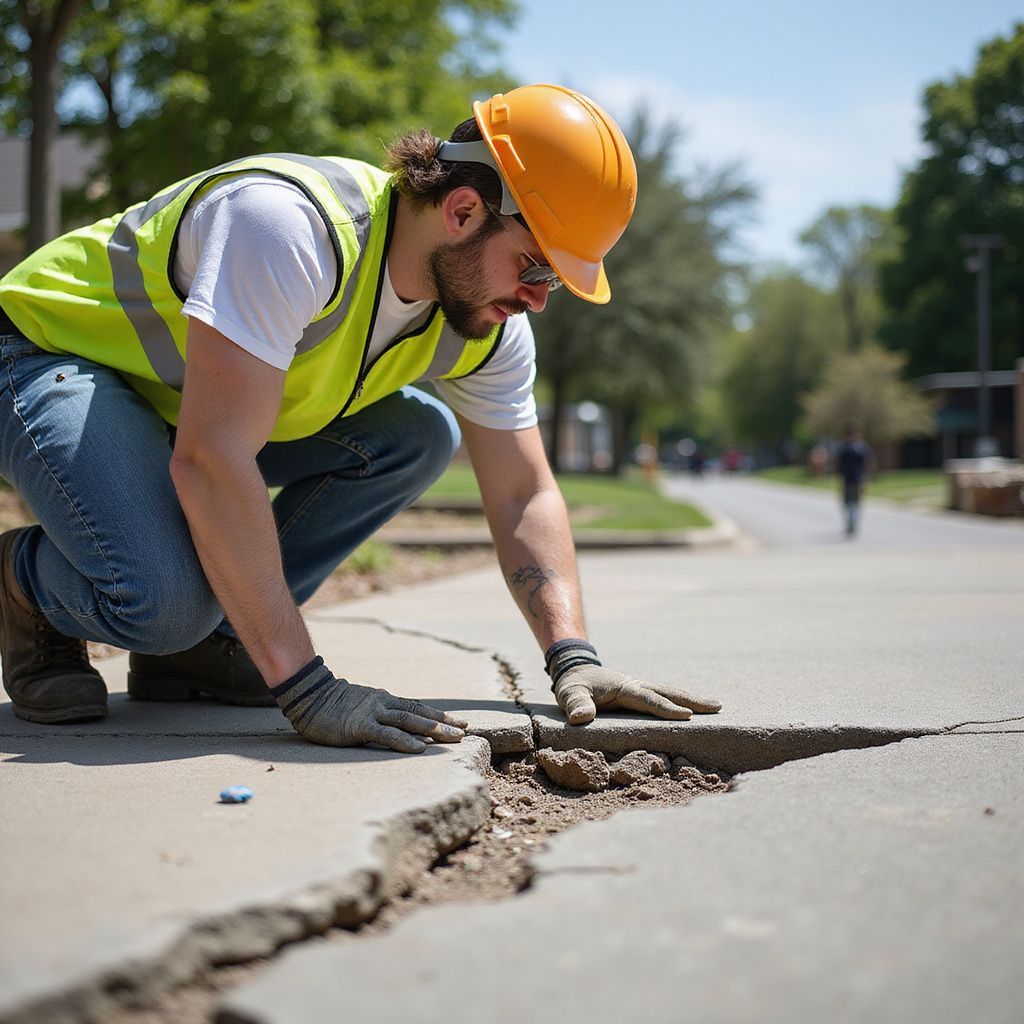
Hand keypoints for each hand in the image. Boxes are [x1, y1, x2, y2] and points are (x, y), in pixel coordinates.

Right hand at [273, 657, 468, 752]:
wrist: (308, 696)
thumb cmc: (332, 704)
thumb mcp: (361, 705)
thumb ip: (378, 713)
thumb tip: (395, 724)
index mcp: (384, 700)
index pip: (418, 708)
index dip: (440, 715)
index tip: (460, 722)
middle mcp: (384, 703)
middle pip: (420, 714)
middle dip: (444, 722)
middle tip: (466, 730)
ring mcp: (373, 713)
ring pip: (409, 721)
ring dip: (433, 730)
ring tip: (453, 738)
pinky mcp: (360, 727)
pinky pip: (387, 734)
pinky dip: (405, 741)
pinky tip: (420, 749)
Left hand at [553, 664, 721, 725]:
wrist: (575, 670)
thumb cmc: (572, 685)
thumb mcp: (569, 693)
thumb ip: (575, 705)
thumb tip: (582, 718)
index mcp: (624, 687)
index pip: (648, 699)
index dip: (666, 709)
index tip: (687, 716)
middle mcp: (637, 685)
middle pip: (669, 692)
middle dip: (692, 700)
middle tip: (718, 706)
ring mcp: (640, 687)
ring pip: (670, 692)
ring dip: (692, 699)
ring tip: (716, 706)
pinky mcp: (640, 693)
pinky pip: (664, 696)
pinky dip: (681, 700)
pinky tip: (694, 708)